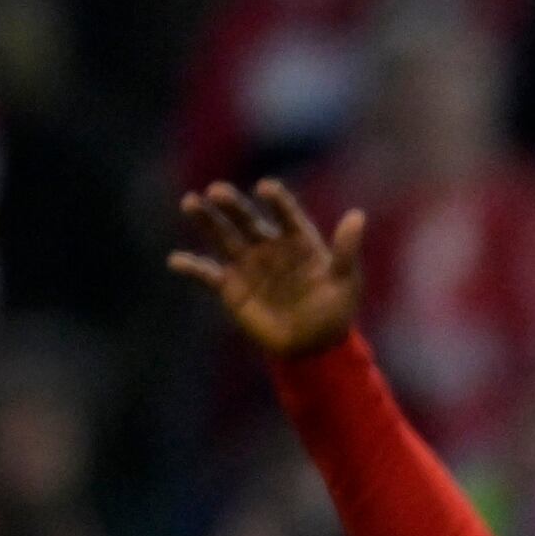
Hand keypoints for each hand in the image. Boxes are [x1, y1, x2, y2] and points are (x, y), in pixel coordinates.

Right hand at [169, 180, 365, 359]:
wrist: (313, 347)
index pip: (286, 215)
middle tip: (217, 191)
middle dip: (232, 205)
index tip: (265, 188)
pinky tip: (176, 261)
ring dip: (206, 220)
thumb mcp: (346, 282)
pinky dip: (191, 267)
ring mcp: (248, 265)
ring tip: (191, 202)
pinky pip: (207, 274)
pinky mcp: (231, 287)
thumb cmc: (334, 312)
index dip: (277, 201)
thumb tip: (358, 216)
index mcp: (298, 241)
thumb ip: (346, 250)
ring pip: (223, 237)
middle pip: (247, 220)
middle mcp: (269, 247)